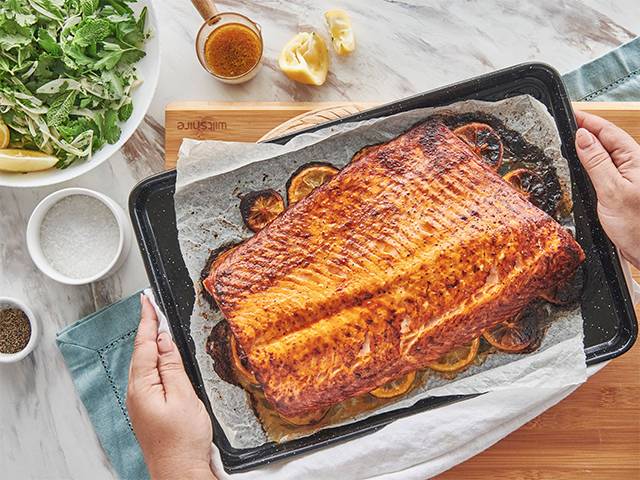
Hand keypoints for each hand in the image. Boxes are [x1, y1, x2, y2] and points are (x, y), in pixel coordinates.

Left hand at [127, 294, 215, 479]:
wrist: (179, 473)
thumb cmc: (183, 441)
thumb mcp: (183, 397)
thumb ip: (172, 367)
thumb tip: (165, 341)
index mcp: (142, 387)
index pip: (144, 345)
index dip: (147, 321)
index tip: (147, 301)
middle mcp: (137, 393)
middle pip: (141, 352)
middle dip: (147, 329)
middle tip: (152, 307)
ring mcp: (141, 403)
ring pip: (144, 365)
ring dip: (151, 344)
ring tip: (158, 326)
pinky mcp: (149, 410)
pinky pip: (150, 377)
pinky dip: (156, 361)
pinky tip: (163, 359)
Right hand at [574, 110, 639, 268]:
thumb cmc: (638, 226)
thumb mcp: (612, 190)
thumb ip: (596, 162)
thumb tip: (582, 137)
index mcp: (634, 159)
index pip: (607, 131)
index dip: (588, 120)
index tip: (570, 114)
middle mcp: (632, 166)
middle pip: (606, 141)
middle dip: (586, 131)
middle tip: (564, 126)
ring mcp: (627, 179)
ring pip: (604, 156)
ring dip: (587, 149)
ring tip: (568, 143)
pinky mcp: (620, 192)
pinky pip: (603, 172)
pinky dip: (589, 167)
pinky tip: (580, 170)